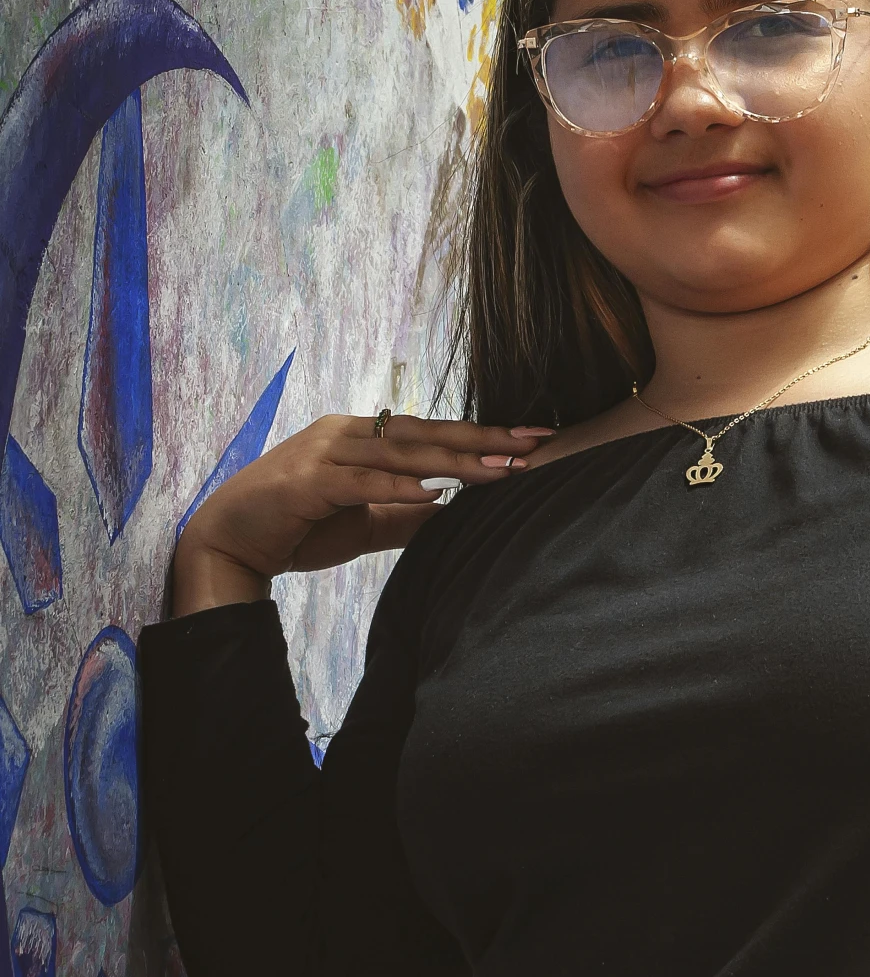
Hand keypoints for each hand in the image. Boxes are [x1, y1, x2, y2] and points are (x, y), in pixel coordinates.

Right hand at [170, 412, 552, 613]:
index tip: (530, 442)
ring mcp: (324, 451)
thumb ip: (407, 515)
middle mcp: (345, 432)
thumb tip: (458, 513)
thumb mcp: (365, 523)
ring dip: (454, 462)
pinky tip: (434, 493)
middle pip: (425, 434)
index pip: (431, 432)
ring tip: (500, 471)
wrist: (228, 544)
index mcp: (360, 435)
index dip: (481, 437)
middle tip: (534, 445)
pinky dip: (398, 488)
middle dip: (483, 441)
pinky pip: (362, 482)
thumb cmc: (298, 529)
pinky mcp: (307, 480)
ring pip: (401, 453)